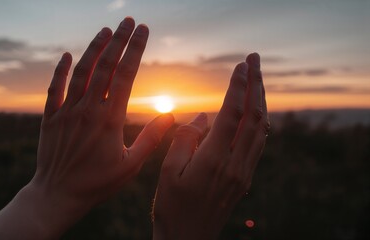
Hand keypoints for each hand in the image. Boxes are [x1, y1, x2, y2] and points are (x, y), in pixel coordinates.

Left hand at [0, 17, 173, 239]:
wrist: (58, 195)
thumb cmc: (98, 183)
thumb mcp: (131, 164)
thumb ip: (151, 138)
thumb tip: (170, 114)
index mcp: (109, 119)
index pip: (125, 75)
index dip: (135, 50)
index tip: (144, 31)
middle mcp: (87, 109)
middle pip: (104, 66)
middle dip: (119, 40)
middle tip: (129, 20)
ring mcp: (66, 111)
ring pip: (81, 72)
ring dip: (94, 48)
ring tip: (106, 31)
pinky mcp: (50, 118)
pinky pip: (54, 88)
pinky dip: (61, 70)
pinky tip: (68, 55)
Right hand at [152, 53, 268, 239]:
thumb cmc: (171, 208)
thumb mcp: (167, 173)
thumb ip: (185, 141)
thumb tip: (203, 117)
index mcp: (213, 161)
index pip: (231, 115)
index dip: (238, 87)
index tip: (241, 65)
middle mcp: (234, 165)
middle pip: (253, 117)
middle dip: (256, 85)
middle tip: (254, 60)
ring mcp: (243, 173)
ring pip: (260, 130)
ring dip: (261, 101)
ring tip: (257, 80)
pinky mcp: (244, 179)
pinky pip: (258, 144)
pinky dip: (260, 122)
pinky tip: (256, 112)